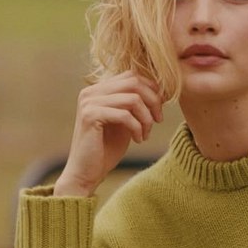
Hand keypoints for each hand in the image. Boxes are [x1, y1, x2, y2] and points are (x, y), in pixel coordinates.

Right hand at [54, 71, 163, 197]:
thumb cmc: (106, 150)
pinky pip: (125, 115)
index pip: (132, 75)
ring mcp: (89, 102)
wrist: (86, 172)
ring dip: (146, 118)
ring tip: (146, 134)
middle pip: (134, 82)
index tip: (161, 110)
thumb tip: (160, 92)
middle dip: (153, 101)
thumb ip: (135, 106)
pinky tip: (138, 140)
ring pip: (133, 99)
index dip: (152, 90)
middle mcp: (91, 91)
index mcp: (99, 90)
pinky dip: (137, 128)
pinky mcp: (90, 116)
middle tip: (159, 120)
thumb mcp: (125, 123)